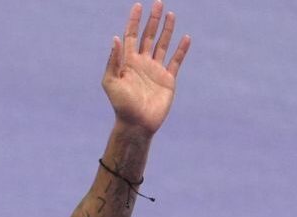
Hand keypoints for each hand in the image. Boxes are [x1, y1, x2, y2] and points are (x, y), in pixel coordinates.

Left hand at [102, 1, 189, 136]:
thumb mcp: (111, 83)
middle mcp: (142, 63)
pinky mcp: (168, 80)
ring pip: (162, 45)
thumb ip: (113, 61)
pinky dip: (181, 50)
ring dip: (167, 30)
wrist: (136, 124)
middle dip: (153, 20)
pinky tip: (185, 38)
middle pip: (148, 36)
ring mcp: (155, 70)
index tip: (138, 6)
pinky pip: (176, 61)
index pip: (131, 36)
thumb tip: (116, 38)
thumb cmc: (121, 105)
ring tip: (171, 14)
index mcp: (127, 62)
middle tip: (158, 3)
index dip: (134, 21)